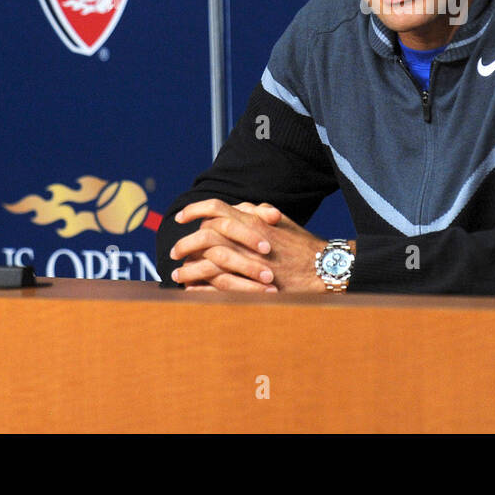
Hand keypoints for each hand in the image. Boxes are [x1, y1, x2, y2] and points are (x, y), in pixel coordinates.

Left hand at [169, 199, 327, 293]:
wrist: (320, 268)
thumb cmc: (301, 244)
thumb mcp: (280, 220)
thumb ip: (256, 211)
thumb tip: (238, 206)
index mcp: (252, 219)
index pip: (214, 208)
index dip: (194, 211)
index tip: (181, 218)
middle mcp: (246, 237)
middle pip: (204, 235)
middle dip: (184, 243)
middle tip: (174, 251)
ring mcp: (247, 261)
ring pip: (206, 262)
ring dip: (188, 268)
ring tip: (178, 274)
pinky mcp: (250, 283)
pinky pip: (216, 285)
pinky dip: (200, 287)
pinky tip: (192, 289)